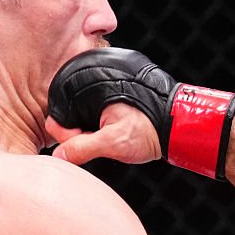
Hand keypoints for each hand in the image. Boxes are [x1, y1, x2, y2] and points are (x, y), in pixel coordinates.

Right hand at [45, 47, 234, 177]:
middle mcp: (89, 77)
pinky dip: (101, 119)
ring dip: (92, 127)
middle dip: (83, 131)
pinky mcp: (111, 87)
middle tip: (106, 139)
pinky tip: (117, 126)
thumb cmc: (149, 128)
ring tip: (115, 131)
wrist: (177, 121)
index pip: (57, 119)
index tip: (91, 143)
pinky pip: (94, 108)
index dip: (71, 137)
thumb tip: (59, 156)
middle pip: (69, 116)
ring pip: (81, 114)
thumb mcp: (114, 142)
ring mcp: (100, 81)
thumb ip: (83, 148)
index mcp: (83, 86)